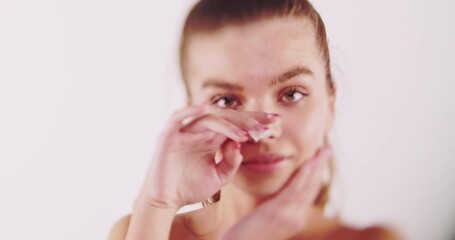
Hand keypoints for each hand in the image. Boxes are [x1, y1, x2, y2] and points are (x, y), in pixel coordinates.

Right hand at [136, 104, 279, 209]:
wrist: (166, 201)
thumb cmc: (191, 188)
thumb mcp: (219, 178)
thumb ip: (232, 162)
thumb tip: (240, 144)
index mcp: (213, 139)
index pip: (237, 125)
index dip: (256, 122)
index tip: (276, 122)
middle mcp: (201, 131)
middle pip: (227, 118)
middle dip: (249, 120)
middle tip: (269, 124)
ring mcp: (185, 131)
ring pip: (210, 118)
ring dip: (229, 124)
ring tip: (247, 133)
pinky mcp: (169, 135)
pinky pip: (178, 117)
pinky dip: (190, 111)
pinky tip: (207, 109)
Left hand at [220, 146, 331, 239]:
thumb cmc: (246, 233)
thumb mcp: (265, 216)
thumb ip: (275, 204)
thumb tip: (277, 192)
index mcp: (295, 218)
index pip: (309, 193)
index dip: (316, 174)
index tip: (320, 159)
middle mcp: (297, 218)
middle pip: (313, 187)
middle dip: (321, 166)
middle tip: (328, 148)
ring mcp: (290, 215)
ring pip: (308, 185)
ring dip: (317, 165)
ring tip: (323, 149)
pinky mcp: (279, 211)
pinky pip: (295, 188)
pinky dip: (304, 174)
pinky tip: (310, 161)